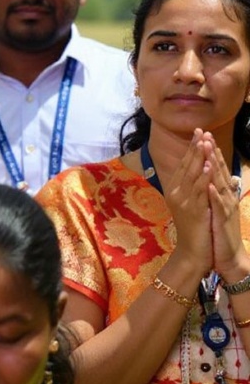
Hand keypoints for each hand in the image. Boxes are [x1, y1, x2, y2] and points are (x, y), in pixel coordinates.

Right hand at [164, 129, 213, 279]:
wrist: (192, 252)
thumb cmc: (195, 229)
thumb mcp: (192, 205)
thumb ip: (194, 188)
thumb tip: (201, 170)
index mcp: (175, 190)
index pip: (184, 165)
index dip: (192, 148)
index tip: (199, 132)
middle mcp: (176, 193)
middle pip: (187, 166)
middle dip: (195, 148)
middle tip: (201, 131)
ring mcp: (184, 201)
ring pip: (192, 175)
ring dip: (199, 157)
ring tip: (204, 142)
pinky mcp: (193, 210)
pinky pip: (199, 190)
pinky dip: (203, 177)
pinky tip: (207, 165)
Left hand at [202, 132, 249, 282]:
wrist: (227, 256)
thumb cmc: (218, 231)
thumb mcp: (214, 208)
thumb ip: (212, 193)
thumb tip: (207, 178)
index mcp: (221, 193)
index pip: (215, 169)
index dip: (209, 152)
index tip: (202, 135)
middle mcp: (225, 197)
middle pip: (218, 171)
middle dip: (212, 152)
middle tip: (206, 134)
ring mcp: (225, 207)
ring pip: (219, 183)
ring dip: (214, 166)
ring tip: (208, 150)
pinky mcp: (223, 220)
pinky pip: (219, 205)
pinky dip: (215, 194)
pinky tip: (210, 184)